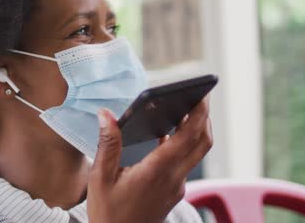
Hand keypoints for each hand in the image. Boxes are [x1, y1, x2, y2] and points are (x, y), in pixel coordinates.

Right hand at [87, 98, 211, 222]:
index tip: (200, 93)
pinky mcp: (173, 191)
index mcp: (157, 171)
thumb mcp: (100, 177)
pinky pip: (184, 163)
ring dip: (195, 131)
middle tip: (197, 96)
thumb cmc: (108, 212)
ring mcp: (176, 186)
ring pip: (196, 153)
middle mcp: (173, 178)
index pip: (189, 136)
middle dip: (204, 117)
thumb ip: (107, 144)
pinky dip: (182, 145)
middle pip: (202, 142)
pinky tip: (164, 137)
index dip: (199, 112)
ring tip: (183, 110)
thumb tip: (106, 115)